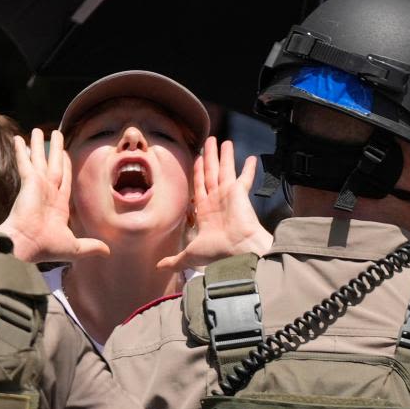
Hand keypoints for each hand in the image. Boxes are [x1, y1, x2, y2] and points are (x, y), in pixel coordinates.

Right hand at [0, 128, 109, 262]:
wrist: (26, 245)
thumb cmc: (46, 248)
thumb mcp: (75, 247)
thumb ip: (90, 246)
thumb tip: (107, 252)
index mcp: (58, 205)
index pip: (64, 180)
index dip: (66, 166)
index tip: (65, 154)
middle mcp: (47, 192)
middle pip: (54, 165)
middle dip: (55, 150)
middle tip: (55, 135)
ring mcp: (37, 186)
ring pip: (41, 159)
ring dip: (38, 145)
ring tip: (38, 130)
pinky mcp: (29, 182)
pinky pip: (25, 162)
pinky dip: (22, 150)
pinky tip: (18, 139)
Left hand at [157, 136, 271, 271]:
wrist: (237, 250)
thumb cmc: (216, 251)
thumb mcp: (190, 255)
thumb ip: (175, 259)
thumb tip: (158, 267)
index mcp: (205, 211)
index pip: (200, 186)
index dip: (198, 173)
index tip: (198, 159)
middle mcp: (217, 200)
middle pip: (210, 173)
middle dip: (209, 158)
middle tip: (209, 141)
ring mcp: (228, 195)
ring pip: (224, 169)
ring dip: (224, 155)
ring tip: (224, 141)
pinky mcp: (240, 192)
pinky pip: (244, 178)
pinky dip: (248, 169)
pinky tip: (251, 157)